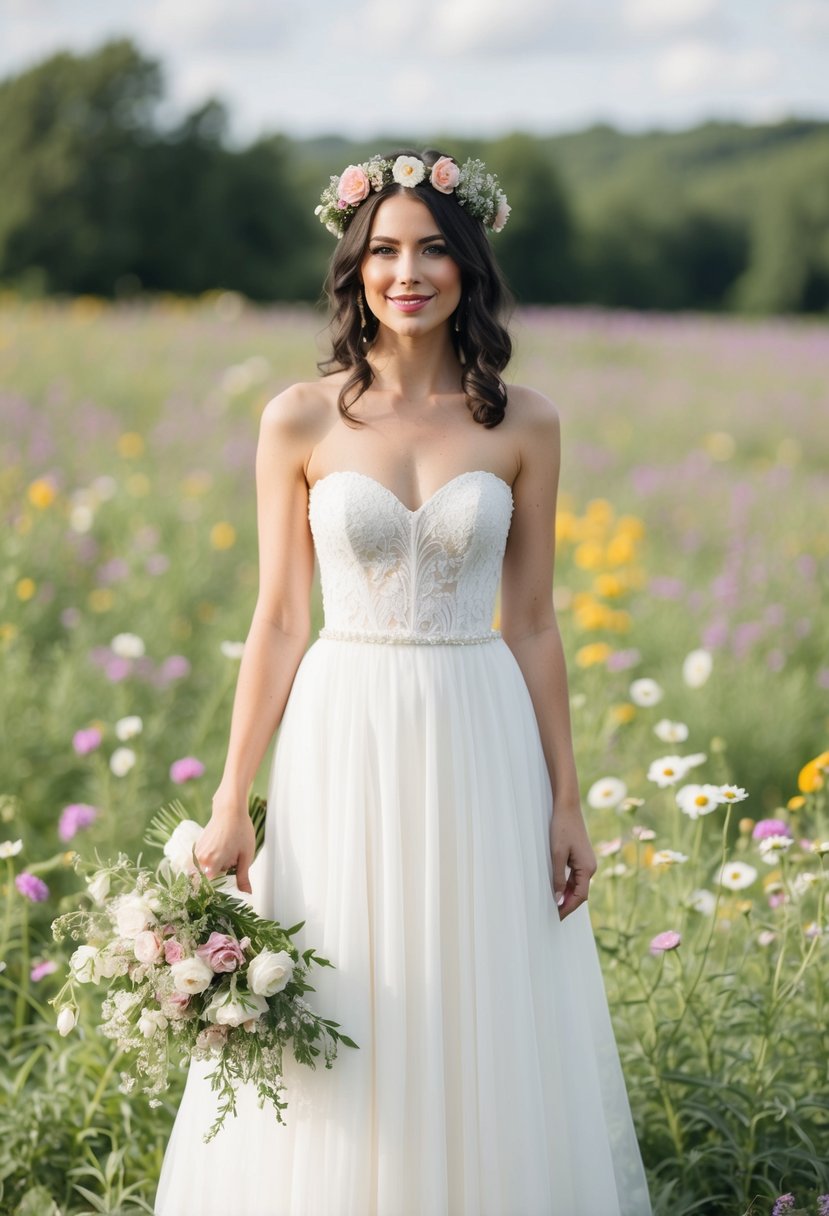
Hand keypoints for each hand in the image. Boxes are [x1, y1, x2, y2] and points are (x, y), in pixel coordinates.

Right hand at [194, 799, 255, 893]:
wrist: (230, 810)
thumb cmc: (240, 830)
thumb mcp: (246, 855)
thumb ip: (243, 877)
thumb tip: (246, 894)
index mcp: (212, 864)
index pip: (210, 888)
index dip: (219, 890)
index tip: (228, 888)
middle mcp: (200, 860)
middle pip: (208, 879)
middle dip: (219, 877)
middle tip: (232, 864)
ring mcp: (197, 853)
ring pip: (205, 870)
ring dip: (215, 868)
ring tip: (228, 854)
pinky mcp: (197, 847)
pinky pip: (202, 861)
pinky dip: (211, 860)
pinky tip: (222, 849)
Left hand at [549, 803, 596, 920]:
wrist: (567, 807)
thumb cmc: (562, 828)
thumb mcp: (557, 855)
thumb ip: (558, 878)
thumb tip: (558, 899)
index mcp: (587, 868)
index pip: (580, 896)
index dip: (569, 908)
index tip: (557, 917)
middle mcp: (590, 867)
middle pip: (580, 892)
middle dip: (568, 904)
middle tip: (553, 914)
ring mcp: (587, 862)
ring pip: (578, 885)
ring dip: (567, 895)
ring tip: (553, 904)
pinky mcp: (581, 857)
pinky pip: (576, 876)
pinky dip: (567, 884)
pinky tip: (557, 888)